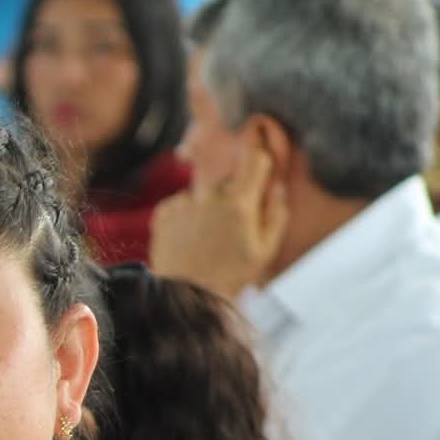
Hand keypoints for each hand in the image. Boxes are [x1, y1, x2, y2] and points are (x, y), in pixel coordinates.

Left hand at [148, 145, 288, 299]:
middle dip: (231, 192)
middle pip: (226, 178)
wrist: (185, 295)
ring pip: (201, 192)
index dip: (259, 151)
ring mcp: (183, 204)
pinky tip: (189, 238)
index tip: (260, 144)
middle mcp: (209, 197)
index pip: (254, 159)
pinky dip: (185, 215)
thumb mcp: (264, 249)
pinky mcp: (163, 212)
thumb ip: (275, 214)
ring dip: (205, 205)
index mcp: (239, 204)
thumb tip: (277, 186)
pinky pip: (180, 203)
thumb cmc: (231, 275)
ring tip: (207, 236)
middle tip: (230, 221)